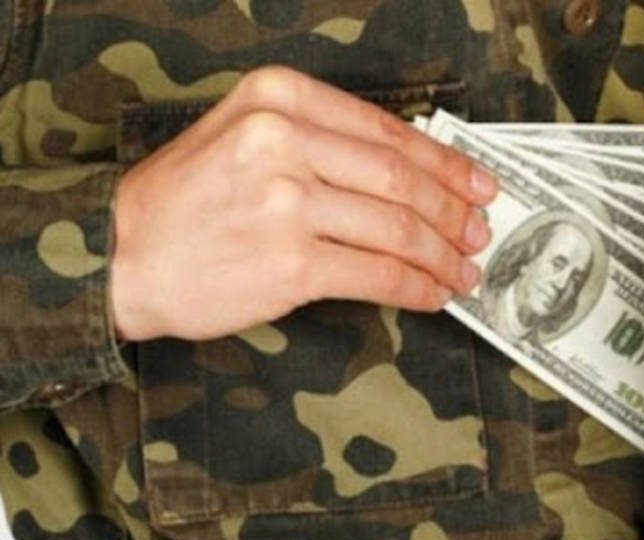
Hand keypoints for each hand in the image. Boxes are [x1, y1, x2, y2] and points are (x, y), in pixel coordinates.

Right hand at [110, 67, 497, 341]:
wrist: (120, 255)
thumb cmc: (185, 200)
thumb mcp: (244, 135)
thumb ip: (319, 140)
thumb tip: (407, 174)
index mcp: (279, 97)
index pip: (388, 131)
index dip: (445, 163)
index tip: (478, 184)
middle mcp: (285, 140)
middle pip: (402, 178)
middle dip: (453, 211)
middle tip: (479, 233)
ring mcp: (287, 202)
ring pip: (397, 228)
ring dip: (442, 255)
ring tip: (464, 271)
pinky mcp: (290, 264)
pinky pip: (377, 274)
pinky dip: (415, 287)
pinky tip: (432, 294)